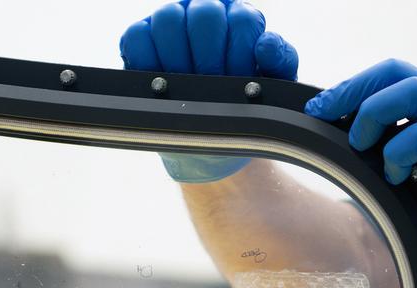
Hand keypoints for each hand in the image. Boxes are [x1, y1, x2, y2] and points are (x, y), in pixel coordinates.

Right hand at [119, 1, 296, 182]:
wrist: (209, 144)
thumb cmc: (240, 109)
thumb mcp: (268, 89)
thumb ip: (279, 61)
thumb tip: (265, 44)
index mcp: (238, 21)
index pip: (241, 19)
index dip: (239, 52)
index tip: (238, 78)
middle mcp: (204, 15)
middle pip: (204, 14)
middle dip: (209, 56)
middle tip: (210, 84)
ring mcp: (170, 25)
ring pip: (168, 18)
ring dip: (178, 57)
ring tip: (186, 86)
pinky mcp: (139, 41)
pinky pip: (137, 37)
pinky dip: (147, 59)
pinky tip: (161, 81)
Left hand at [304, 59, 416, 284]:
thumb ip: (398, 148)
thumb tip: (350, 152)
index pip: (390, 75)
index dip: (352, 86)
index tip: (320, 110)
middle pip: (394, 73)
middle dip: (350, 90)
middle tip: (321, 115)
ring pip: (406, 92)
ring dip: (372, 115)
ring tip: (360, 145)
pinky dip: (397, 154)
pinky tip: (396, 177)